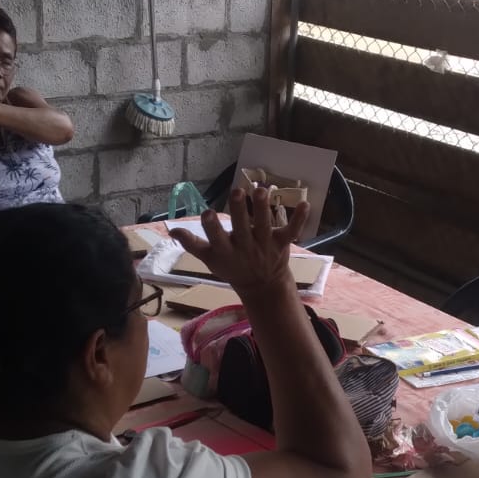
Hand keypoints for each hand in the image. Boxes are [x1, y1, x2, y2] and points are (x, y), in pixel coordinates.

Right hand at [171, 186, 307, 296]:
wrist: (262, 286)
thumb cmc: (231, 268)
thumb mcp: (210, 259)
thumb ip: (193, 244)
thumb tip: (172, 229)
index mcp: (226, 251)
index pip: (216, 238)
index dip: (212, 227)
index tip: (208, 213)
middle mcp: (245, 248)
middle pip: (241, 228)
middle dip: (239, 210)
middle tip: (237, 191)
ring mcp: (265, 245)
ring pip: (264, 225)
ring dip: (263, 208)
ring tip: (261, 190)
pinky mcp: (282, 243)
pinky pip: (292, 231)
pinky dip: (300, 219)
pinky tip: (305, 203)